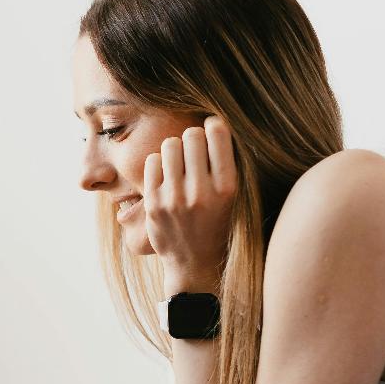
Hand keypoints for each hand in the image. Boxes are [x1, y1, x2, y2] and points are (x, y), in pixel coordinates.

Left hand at [143, 115, 236, 284]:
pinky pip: (152, 161)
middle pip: (192, 134)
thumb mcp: (231, 195)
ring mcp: (175, 198)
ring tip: (179, 165)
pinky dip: (159, 164)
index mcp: (227, 187)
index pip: (217, 132)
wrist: (194, 262)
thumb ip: (222, 162)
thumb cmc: (216, 221)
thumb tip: (211, 121)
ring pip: (170, 144)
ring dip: (174, 150)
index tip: (211, 131)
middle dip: (193, 139)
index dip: (213, 125)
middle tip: (194, 153)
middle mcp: (202, 192)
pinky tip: (166, 177)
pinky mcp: (154, 204)